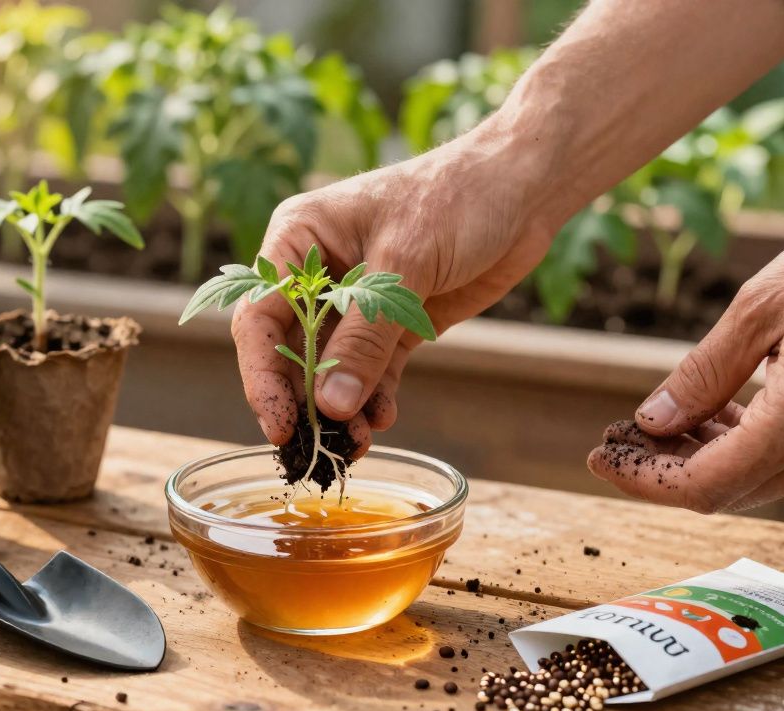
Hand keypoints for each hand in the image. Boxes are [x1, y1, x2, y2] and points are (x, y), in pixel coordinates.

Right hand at [232, 139, 556, 447]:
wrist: (524, 189)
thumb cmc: (457, 197)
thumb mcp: (406, 264)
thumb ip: (366, 337)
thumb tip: (330, 405)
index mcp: (299, 238)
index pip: (260, 316)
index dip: (262, 375)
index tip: (279, 424)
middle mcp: (318, 273)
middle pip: (291, 350)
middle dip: (304, 400)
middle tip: (318, 448)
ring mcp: (356, 301)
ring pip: (332, 368)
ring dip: (341, 408)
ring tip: (358, 442)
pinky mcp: (395, 323)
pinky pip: (373, 371)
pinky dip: (374, 398)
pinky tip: (382, 419)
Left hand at [588, 186, 783, 511]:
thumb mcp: (761, 308)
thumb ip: (701, 374)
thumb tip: (652, 420)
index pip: (701, 486)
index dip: (642, 478)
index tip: (600, 454)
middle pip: (725, 489)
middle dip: (663, 468)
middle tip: (618, 437)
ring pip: (757, 476)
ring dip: (701, 455)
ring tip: (656, 419)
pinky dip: (742, 442)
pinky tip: (714, 409)